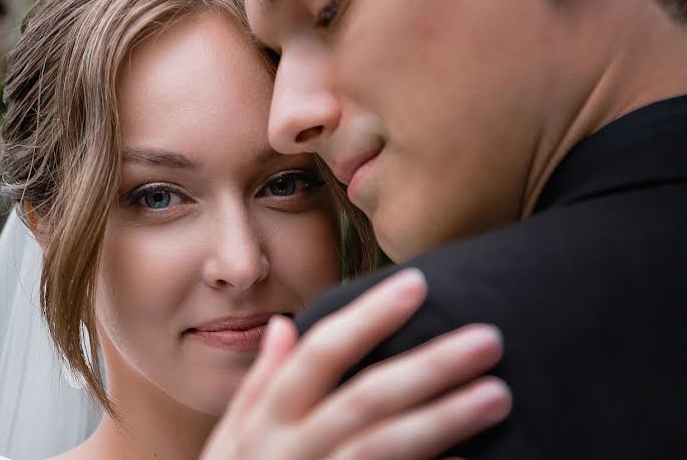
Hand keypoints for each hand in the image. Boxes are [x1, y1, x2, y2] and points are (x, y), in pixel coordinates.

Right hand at [200, 268, 510, 459]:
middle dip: (427, 367)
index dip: (368, 318)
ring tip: (497, 395)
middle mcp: (292, 451)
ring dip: (443, 420)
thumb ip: (258, 387)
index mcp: (267, 423)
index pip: (320, 355)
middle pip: (365, 399)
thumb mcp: (229, 442)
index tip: (415, 283)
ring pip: (384, 447)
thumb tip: (284, 326)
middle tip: (487, 339)